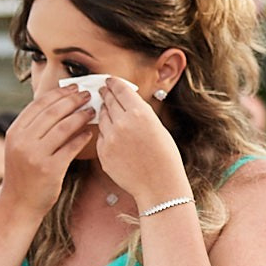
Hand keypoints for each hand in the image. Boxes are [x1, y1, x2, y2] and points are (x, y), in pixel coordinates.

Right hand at [1, 86, 96, 214]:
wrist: (19, 203)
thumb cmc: (24, 173)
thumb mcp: (20, 146)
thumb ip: (33, 128)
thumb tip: (57, 105)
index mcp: (15, 131)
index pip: (39, 105)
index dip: (58, 94)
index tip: (73, 88)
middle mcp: (23, 141)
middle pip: (52, 113)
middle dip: (72, 101)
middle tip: (87, 95)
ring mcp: (35, 155)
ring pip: (62, 128)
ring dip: (80, 117)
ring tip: (92, 111)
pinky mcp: (49, 169)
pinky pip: (70, 148)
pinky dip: (81, 138)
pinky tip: (89, 133)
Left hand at [94, 78, 188, 208]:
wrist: (159, 185)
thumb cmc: (164, 157)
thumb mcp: (157, 127)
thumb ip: (139, 112)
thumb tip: (125, 101)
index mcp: (139, 113)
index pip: (120, 89)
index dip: (113, 83)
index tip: (109, 80)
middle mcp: (122, 123)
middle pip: (108, 101)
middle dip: (106, 95)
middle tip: (103, 91)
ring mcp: (110, 138)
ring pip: (102, 118)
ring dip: (105, 113)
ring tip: (110, 114)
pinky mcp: (103, 152)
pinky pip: (101, 136)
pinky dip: (106, 134)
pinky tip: (115, 138)